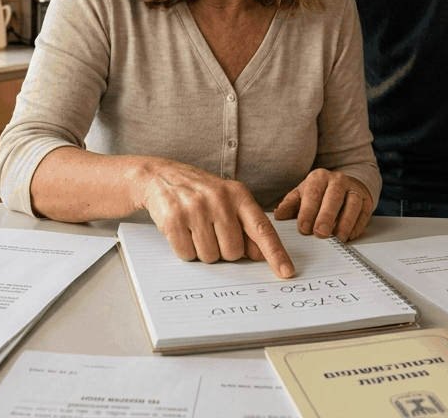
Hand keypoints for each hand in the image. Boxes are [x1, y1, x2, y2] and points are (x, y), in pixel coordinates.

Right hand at [134, 159, 293, 277]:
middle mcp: (219, 200)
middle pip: (233, 252)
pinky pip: (187, 254)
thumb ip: (246, 226)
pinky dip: (185, 250)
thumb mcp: (228, 201)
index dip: (275, 253)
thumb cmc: (200, 192)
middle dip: (223, 251)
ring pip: (210, 256)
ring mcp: (195, 209)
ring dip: (203, 251)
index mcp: (238, 194)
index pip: (261, 229)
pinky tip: (182, 231)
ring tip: (195, 230)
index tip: (286, 272)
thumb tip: (259, 255)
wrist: (160, 176)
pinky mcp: (174, 219)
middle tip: (212, 233)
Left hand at [273, 169, 373, 241]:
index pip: (313, 193)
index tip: (304, 228)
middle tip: (320, 234)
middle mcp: (337, 181)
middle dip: (327, 216)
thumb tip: (278, 216)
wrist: (344, 186)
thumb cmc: (318, 194)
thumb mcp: (302, 195)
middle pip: (334, 197)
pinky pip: (364, 213)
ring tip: (337, 239)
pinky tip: (349, 236)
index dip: (308, 211)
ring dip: (345, 222)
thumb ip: (290, 205)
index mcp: (318, 178)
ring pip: (352, 204)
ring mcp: (354, 190)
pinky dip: (357, 226)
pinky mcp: (366, 201)